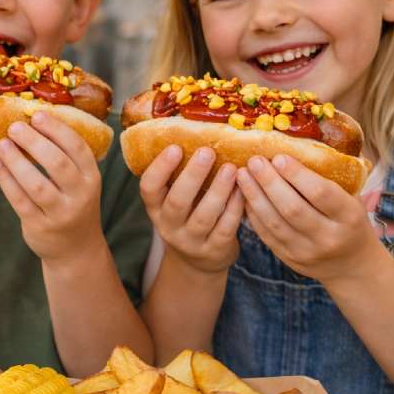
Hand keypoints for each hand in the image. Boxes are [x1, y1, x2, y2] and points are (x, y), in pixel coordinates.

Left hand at [0, 111, 102, 261]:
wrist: (76, 248)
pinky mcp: (40, 226)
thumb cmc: (73, 204)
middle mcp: (80, 195)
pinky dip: (7, 181)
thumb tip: (33, 121)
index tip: (37, 115)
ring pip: (36, 184)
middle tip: (14, 127)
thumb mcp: (80, 181)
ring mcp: (61, 213)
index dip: (56, 129)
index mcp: (91, 177)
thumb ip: (64, 156)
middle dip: (33, 142)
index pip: (77, 147)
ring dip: (16, 161)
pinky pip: (20, 201)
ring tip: (2, 144)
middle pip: (57, 163)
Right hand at [138, 145, 244, 274]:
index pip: (149, 188)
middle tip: (207, 151)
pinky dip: (236, 207)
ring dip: (219, 190)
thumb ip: (179, 176)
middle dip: (192, 175)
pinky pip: (226, 227)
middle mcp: (169, 226)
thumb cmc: (188, 216)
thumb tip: (194, 132)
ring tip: (231, 168)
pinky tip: (244, 189)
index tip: (175, 147)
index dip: (160, 168)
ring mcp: (191, 241)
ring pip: (205, 215)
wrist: (198, 261)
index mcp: (155, 208)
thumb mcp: (174, 200)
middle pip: (177, 202)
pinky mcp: (215, 250)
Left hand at [236, 154, 380, 282]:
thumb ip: (330, 179)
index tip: (278, 156)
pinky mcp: (289, 258)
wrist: (351, 264)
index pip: (320, 193)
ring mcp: (307, 251)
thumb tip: (297, 144)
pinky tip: (243, 195)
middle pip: (292, 208)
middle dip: (269, 182)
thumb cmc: (349, 220)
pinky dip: (253, 213)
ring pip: (274, 222)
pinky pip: (266, 234)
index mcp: (349, 217)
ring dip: (254, 196)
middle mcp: (328, 237)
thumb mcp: (352, 200)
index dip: (296, 174)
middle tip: (254, 161)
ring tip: (242, 174)